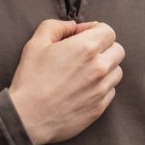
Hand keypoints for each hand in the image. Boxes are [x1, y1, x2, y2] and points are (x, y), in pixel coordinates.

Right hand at [8, 20, 124, 144]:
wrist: (27, 118)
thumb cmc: (30, 80)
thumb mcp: (36, 43)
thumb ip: (56, 27)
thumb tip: (72, 26)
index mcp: (86, 48)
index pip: (108, 31)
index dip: (94, 31)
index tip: (81, 37)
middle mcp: (100, 67)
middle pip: (117, 50)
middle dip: (103, 48)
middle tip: (84, 54)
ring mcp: (102, 88)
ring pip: (117, 71)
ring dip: (105, 68)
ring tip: (84, 72)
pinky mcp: (100, 106)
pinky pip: (111, 90)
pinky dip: (101, 87)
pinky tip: (82, 89)